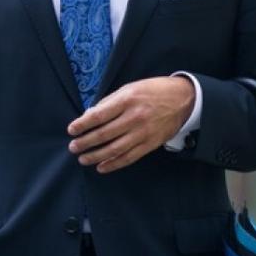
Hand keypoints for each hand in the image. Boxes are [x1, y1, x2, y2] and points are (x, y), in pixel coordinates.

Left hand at [67, 76, 194, 172]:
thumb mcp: (131, 87)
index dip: (83, 124)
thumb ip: (110, 101)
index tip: (72, 130)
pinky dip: (114, 164)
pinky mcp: (150, 144)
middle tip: (73, 147)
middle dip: (85, 142)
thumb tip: (90, 115)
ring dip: (96, 156)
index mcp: (127, 100)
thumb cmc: (154, 90)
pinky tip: (102, 167)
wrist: (184, 99)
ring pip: (114, 149)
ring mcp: (143, 133)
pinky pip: (129, 157)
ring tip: (83, 159)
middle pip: (104, 134)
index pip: (98, 115)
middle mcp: (134, 117)